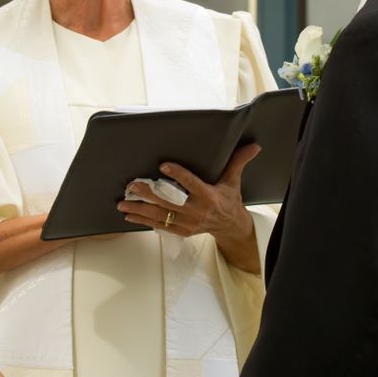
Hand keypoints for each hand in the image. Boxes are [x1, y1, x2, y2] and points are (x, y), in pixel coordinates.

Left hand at [116, 143, 261, 271]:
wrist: (230, 227)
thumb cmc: (229, 200)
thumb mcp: (234, 180)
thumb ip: (239, 161)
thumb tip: (254, 145)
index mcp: (209, 196)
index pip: (191, 184)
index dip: (178, 174)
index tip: (163, 165)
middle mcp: (196, 211)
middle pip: (169, 201)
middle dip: (148, 194)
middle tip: (132, 185)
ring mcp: (187, 223)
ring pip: (160, 215)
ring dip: (140, 208)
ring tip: (123, 201)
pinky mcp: (181, 230)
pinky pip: (159, 225)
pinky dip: (143, 220)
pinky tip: (129, 214)